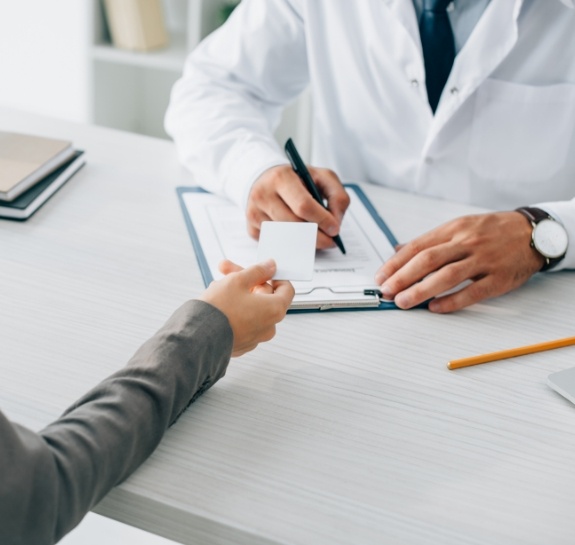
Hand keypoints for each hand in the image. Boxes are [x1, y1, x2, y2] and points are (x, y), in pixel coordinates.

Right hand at [199, 259, 294, 355]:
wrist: (197, 338)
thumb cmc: (219, 310)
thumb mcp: (237, 280)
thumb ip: (257, 271)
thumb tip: (270, 266)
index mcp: (275, 310)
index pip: (286, 289)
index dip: (274, 276)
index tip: (261, 270)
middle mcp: (269, 326)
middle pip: (264, 297)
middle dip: (246, 281)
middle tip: (226, 270)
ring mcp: (255, 338)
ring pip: (251, 308)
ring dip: (237, 294)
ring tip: (216, 286)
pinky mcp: (242, 344)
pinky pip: (242, 322)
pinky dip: (234, 311)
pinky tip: (217, 304)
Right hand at [246, 164, 349, 248]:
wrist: (264, 178)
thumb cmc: (296, 179)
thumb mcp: (322, 177)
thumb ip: (337, 196)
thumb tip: (336, 223)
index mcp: (281, 177)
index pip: (303, 205)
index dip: (322, 220)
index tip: (334, 230)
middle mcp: (263, 194)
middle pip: (294, 225)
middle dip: (317, 237)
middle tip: (330, 241)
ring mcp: (254, 213)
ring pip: (285, 237)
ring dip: (304, 241)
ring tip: (316, 236)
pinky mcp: (251, 228)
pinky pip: (275, 242)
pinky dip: (290, 243)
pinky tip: (296, 234)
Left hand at [374, 211, 543, 312]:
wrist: (533, 232)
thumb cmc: (492, 231)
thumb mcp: (459, 226)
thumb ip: (430, 241)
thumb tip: (398, 251)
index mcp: (453, 229)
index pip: (417, 246)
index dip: (395, 263)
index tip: (381, 277)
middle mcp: (466, 242)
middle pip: (428, 260)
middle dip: (402, 277)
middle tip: (386, 291)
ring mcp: (483, 260)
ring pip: (447, 275)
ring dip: (421, 290)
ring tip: (403, 301)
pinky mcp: (499, 278)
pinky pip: (473, 292)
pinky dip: (452, 301)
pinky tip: (435, 308)